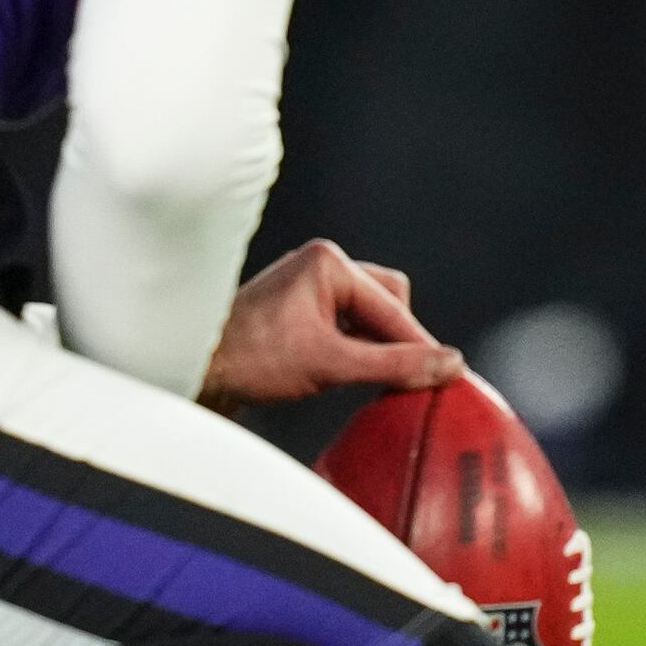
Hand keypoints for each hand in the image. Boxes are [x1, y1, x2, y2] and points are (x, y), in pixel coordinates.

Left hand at [198, 237, 461, 408]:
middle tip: (403, 382)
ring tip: (372, 383)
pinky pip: (348, 325)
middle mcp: (321, 265)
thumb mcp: (330, 365)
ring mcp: (309, 286)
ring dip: (375, 348)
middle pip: (389, 303)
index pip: (394, 308)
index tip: (450, 377)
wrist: (195, 373)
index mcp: (328, 262)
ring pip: (369, 316)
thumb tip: (450, 365)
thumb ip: (394, 365)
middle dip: (396, 341)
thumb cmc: (251, 361)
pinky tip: (349, 377)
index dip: (420, 347)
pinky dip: (356, 351)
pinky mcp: (300, 310)